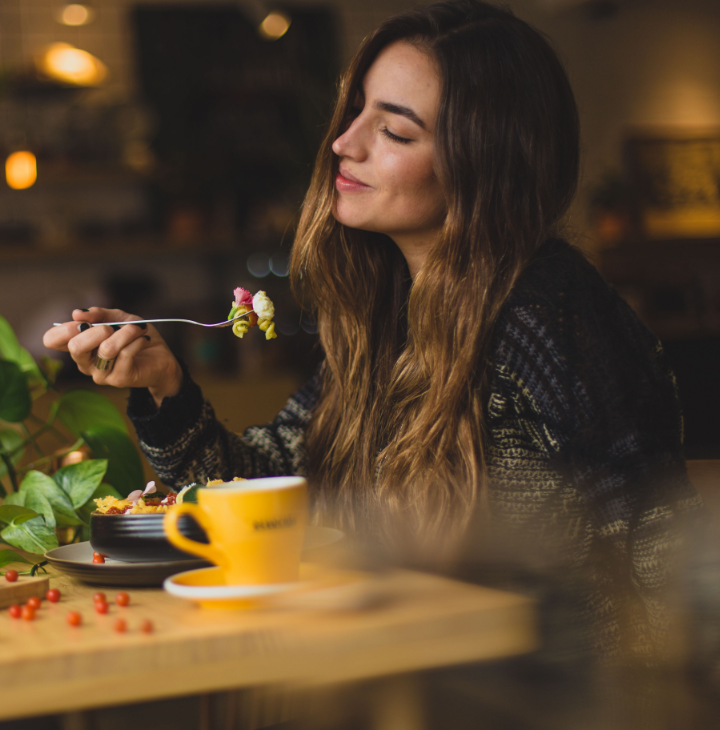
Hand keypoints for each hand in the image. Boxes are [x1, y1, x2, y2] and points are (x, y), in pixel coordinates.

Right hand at [43, 308, 182, 406]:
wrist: (162, 358)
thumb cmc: (136, 337)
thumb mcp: (119, 319)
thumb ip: (99, 314)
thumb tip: (78, 313)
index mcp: (79, 346)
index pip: (52, 340)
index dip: (64, 328)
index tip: (85, 321)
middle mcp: (85, 363)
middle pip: (75, 346)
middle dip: (97, 330)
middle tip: (113, 327)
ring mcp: (100, 374)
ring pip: (106, 349)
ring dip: (126, 333)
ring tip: (138, 329)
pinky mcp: (119, 379)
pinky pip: (126, 354)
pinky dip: (137, 340)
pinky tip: (144, 339)